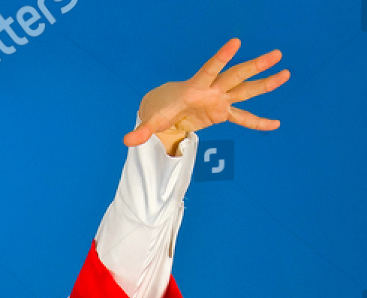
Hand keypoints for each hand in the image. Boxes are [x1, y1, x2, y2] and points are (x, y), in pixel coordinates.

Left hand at [126, 39, 288, 155]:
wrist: (169, 108)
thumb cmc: (162, 110)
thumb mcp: (152, 121)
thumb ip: (143, 130)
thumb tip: (126, 141)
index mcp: (197, 87)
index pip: (211, 69)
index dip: (222, 56)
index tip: (236, 42)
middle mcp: (214, 89)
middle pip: (238, 75)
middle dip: (256, 65)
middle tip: (277, 54)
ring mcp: (221, 100)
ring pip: (247, 90)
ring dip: (266, 84)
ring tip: (286, 73)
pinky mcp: (223, 113)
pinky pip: (244, 118)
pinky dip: (258, 123)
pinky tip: (275, 124)